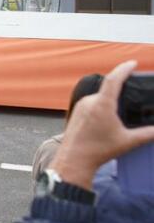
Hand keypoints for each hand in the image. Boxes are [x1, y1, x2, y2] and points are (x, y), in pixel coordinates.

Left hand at [51, 61, 153, 188]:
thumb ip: (147, 134)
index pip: (114, 80)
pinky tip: (110, 115)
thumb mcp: (127, 141)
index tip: (132, 63)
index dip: (123, 69)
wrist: (74, 159)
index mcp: (102, 105)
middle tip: (134, 90)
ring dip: (111, 99)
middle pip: (108, 89)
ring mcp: (81, 105)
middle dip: (121, 89)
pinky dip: (103, 104)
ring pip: (100, 96)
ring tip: (124, 106)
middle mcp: (90, 101)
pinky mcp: (77, 111)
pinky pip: (92, 102)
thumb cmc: (99, 150)